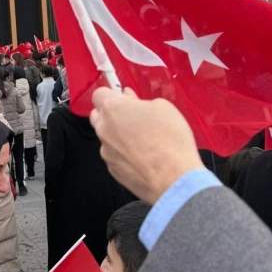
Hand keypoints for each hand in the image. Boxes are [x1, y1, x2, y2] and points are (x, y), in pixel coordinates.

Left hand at [90, 87, 203, 204]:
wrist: (173, 178)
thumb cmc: (169, 139)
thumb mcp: (162, 108)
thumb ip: (139, 101)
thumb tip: (130, 100)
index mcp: (113, 109)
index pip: (99, 94)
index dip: (112, 94)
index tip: (124, 98)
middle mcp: (103, 129)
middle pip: (98, 115)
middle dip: (112, 114)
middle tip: (133, 117)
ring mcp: (105, 151)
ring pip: (106, 137)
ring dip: (118, 135)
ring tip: (143, 140)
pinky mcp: (112, 170)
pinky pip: (114, 156)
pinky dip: (124, 154)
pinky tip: (143, 157)